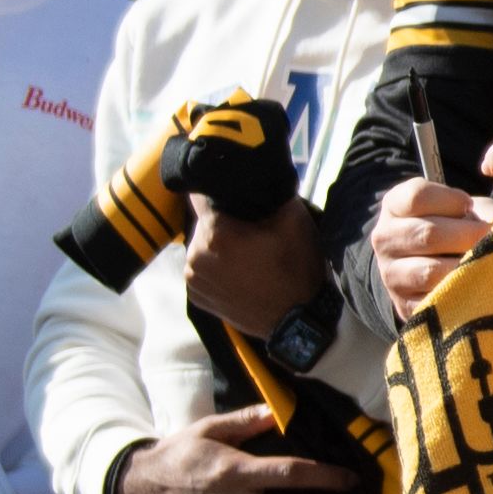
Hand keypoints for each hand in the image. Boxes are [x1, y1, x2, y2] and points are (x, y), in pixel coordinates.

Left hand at [179, 196, 329, 334]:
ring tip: (247, 256)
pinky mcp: (196, 298)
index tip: (241, 203)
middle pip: (205, 224)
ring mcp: (193, 280)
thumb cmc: (297, 269)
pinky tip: (239, 274)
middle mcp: (194, 256)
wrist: (299, 321)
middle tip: (252, 234)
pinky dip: (215, 269)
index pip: (204, 198)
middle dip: (224, 224)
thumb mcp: (294, 220)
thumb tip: (257, 172)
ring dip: (218, 247)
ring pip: (202, 248)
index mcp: (214, 235)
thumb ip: (271, 190)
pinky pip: (202, 270)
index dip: (223, 197)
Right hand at [367, 176, 492, 313]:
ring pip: (430, 271)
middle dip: (469, 235)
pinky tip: (478, 287)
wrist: (438, 268)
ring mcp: (391, 274)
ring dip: (466, 268)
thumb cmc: (456, 228)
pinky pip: (435, 301)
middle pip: (427, 234)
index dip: (451, 200)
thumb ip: (476, 208)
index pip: (417, 197)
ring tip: (489, 263)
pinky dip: (460, 295)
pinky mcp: (404, 305)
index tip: (470, 207)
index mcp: (394, 206)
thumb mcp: (460, 209)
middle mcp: (385, 239)